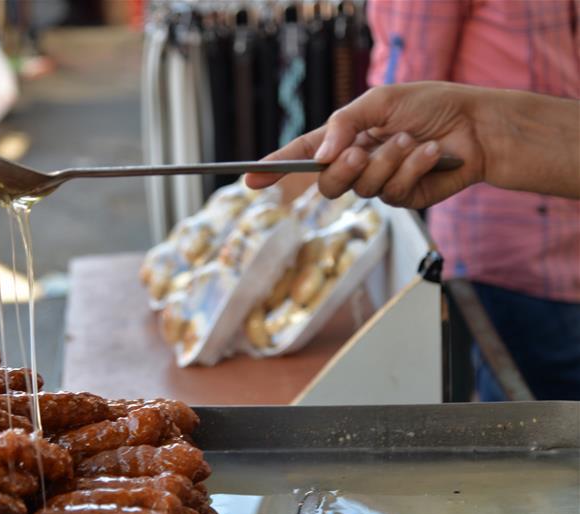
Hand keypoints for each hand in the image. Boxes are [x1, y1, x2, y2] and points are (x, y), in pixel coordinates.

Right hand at [246, 82, 487, 208]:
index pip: (302, 155)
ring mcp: (380, 182)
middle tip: (361, 151)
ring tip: (410, 140)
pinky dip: (411, 168)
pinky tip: (431, 153)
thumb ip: (344, 124)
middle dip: (342, 168)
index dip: (275, 168)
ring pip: (362, 188)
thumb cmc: (431, 106)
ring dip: (387, 161)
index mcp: (345, 137)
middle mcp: (357, 162)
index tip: (250, 178)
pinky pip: (393, 192)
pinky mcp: (404, 198)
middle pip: (327, 183)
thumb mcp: (380, 100)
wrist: (479, 126)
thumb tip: (321, 155)